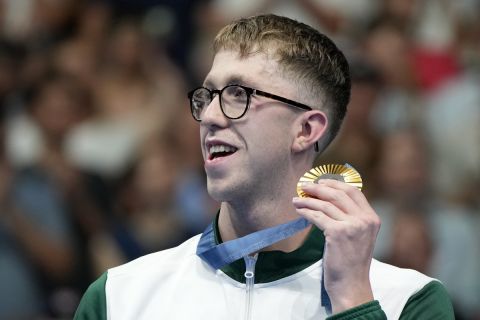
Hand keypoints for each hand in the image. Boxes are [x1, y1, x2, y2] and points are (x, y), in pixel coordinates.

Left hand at [292, 179, 379, 313]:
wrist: (351, 285)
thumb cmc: (351, 262)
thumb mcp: (358, 236)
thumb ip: (350, 218)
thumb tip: (327, 199)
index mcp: (372, 218)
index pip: (354, 191)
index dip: (335, 184)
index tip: (321, 182)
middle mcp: (365, 220)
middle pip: (338, 194)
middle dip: (319, 188)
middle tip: (304, 186)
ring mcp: (352, 226)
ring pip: (326, 204)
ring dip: (308, 200)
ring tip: (296, 199)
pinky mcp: (338, 233)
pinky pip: (318, 216)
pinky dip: (306, 211)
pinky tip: (299, 210)